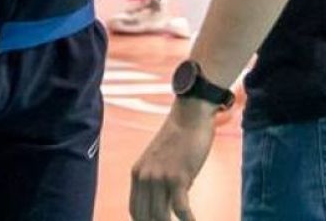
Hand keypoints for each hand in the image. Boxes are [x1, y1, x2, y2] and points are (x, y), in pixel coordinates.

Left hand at [130, 97, 217, 220]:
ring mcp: (160, 177)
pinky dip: (188, 220)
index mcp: (138, 173)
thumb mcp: (161, 162)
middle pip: (145, 217)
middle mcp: (145, 177)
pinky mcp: (177, 177)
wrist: (190, 116)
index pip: (135, 210)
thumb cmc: (180, 139)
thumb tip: (168, 207)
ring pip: (161, 216)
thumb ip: (159, 183)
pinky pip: (180, 209)